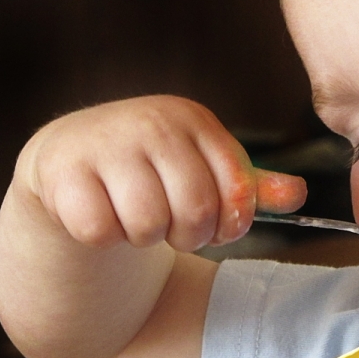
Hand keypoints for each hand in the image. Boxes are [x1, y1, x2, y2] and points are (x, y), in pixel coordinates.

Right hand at [14, 95, 305, 251]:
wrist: (72, 162)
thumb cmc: (153, 170)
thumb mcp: (206, 171)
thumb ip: (252, 187)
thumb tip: (297, 195)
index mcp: (192, 119)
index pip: (237, 188)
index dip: (231, 222)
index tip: (218, 226)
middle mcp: (151, 121)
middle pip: (194, 210)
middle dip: (187, 236)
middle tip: (172, 228)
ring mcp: (104, 142)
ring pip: (147, 224)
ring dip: (144, 237)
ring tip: (135, 217)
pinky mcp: (60, 171)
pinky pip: (99, 230)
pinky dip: (103, 237)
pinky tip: (100, 214)